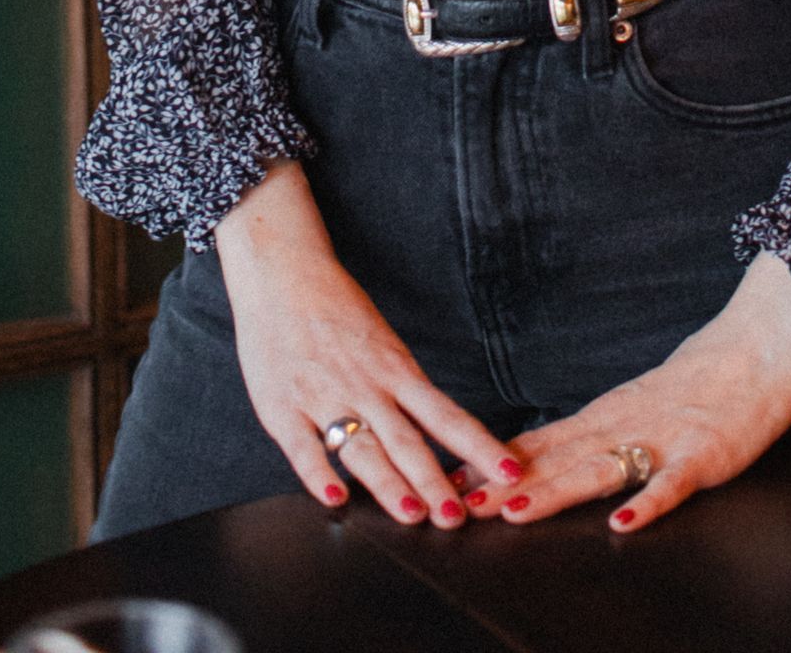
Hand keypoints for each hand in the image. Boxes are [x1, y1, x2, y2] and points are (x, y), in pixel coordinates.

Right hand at [214, 159, 524, 525]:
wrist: (283, 272)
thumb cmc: (336, 310)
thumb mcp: (381, 344)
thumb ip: (401, 391)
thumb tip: (435, 435)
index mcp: (395, 370)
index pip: (446, 416)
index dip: (479, 446)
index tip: (508, 472)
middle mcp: (366, 386)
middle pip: (407, 440)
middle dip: (434, 482)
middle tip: (457, 518)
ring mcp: (323, 396)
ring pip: (362, 447)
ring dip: (388, 483)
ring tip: (411, 515)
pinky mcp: (282, 406)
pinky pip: (303, 447)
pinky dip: (319, 474)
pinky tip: (335, 499)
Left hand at [476, 252, 790, 532]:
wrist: (760, 344)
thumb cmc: (700, 380)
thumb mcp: (635, 403)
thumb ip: (592, 432)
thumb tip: (535, 455)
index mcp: (608, 415)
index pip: (542, 442)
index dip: (495, 464)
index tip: (451, 479)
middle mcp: (626, 426)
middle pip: (559, 459)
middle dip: (508, 486)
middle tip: (462, 505)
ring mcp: (664, 439)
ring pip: (602, 469)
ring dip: (556, 491)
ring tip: (517, 512)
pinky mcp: (704, 455)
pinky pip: (672, 483)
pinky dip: (648, 502)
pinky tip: (623, 523)